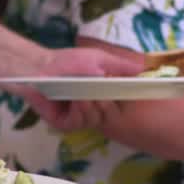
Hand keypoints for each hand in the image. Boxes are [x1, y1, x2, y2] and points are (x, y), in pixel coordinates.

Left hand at [9, 48, 144, 130]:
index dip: (125, 101)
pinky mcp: (63, 123)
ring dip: (93, 105)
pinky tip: (77, 99)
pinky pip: (78, 122)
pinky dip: (80, 110)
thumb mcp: (99, 60)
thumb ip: (120, 66)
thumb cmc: (68, 62)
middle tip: (105, 89)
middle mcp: (92, 110)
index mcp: (102, 98)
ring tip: (88, 92)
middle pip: (109, 115)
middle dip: (108, 102)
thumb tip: (143, 69)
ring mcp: (78, 119)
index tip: (132, 92)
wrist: (41, 66)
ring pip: (94, 119)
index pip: (120, 105)